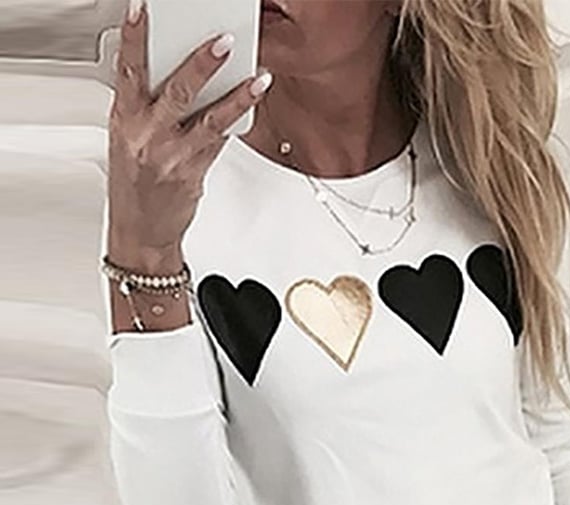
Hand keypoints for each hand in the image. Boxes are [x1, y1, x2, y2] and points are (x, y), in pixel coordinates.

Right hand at [108, 0, 272, 266]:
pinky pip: (220, 143)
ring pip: (209, 120)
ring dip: (237, 97)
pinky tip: (252, 108)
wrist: (142, 232)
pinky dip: (237, 123)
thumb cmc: (134, 186)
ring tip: (258, 80)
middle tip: (224, 41)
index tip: (143, 10)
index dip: (134, 37)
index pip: (127, 70)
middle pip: (176, 92)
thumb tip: (177, 77)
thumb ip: (148, 109)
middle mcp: (148, 136)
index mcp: (125, 120)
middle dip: (202, 64)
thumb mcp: (128, 140)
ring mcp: (173, 156)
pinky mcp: (194, 173)